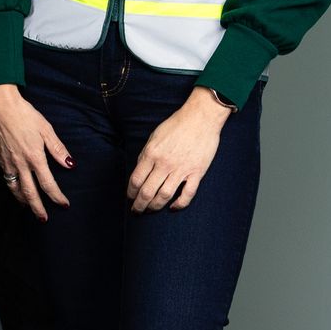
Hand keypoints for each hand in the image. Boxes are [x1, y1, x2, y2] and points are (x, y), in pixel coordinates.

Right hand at [0, 84, 71, 221]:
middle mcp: (21, 163)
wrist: (1, 107)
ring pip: (15, 188)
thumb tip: (70, 164)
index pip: (48, 184)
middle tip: (43, 219)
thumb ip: (58, 149)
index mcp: (35, 157)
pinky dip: (13, 188)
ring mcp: (8, 162)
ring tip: (28, 207)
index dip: (57, 196)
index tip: (64, 204)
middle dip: (38, 208)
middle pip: (30, 193)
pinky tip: (16, 188)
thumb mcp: (46, 130)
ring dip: (23, 201)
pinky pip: (7, 178)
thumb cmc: (25, 115)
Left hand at [127, 87, 230, 212]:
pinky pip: (187, 194)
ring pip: (164, 196)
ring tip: (151, 210)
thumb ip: (145, 154)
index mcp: (151, 154)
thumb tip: (139, 171)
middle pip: (147, 192)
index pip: (136, 180)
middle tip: (136, 210)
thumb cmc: (176, 125)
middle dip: (139, 205)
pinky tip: (173, 207)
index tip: (130, 198)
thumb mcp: (154, 136)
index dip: (130, 192)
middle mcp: (164, 164)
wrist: (201, 118)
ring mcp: (181, 169)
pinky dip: (179, 204)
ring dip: (155, 206)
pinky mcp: (196, 172)